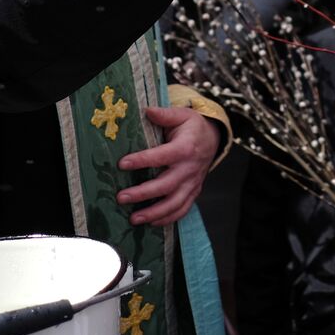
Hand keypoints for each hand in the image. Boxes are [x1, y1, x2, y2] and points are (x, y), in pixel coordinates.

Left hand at [117, 106, 220, 225]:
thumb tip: (147, 110)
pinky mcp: (193, 192)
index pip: (162, 156)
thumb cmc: (192, 127)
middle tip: (121, 197)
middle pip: (166, 185)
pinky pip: (182, 210)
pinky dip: (167, 219)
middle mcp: (190, 168)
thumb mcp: (182, 115)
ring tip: (133, 218)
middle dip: (143, 194)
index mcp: (186, 148)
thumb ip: (165, 114)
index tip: (122, 164)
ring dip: (153, 213)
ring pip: (174, 203)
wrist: (213, 139)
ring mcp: (192, 183)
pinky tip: (150, 223)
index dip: (142, 160)